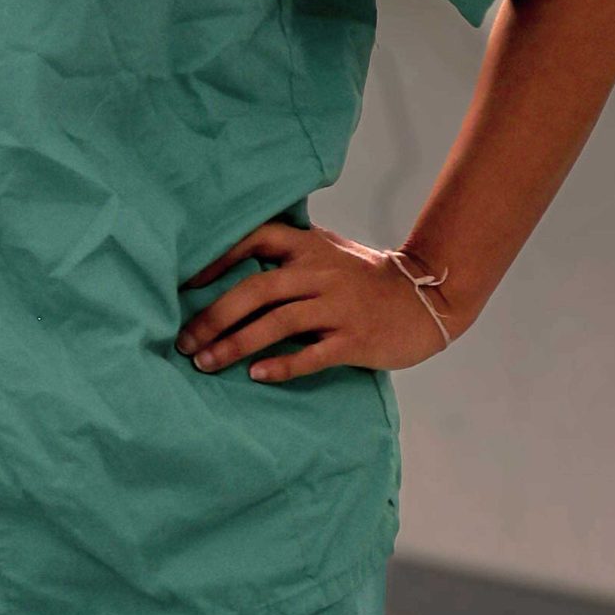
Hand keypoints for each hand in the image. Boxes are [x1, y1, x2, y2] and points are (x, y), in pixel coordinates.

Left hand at [178, 224, 460, 382]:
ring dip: (235, 345)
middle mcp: (321, 273)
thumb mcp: (330, 252)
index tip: (185, 284)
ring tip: (205, 363)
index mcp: (310, 248)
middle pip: (256, 290)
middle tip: (185, 342)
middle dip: (214, 317)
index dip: (217, 258)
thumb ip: (289, 252)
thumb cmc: (367, 279)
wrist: (429, 299)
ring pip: (277, 323)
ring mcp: (339, 306)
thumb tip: (231, 261)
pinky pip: (312, 354)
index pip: (256, 238)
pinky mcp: (355, 339)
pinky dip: (282, 365)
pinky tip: (256, 376)